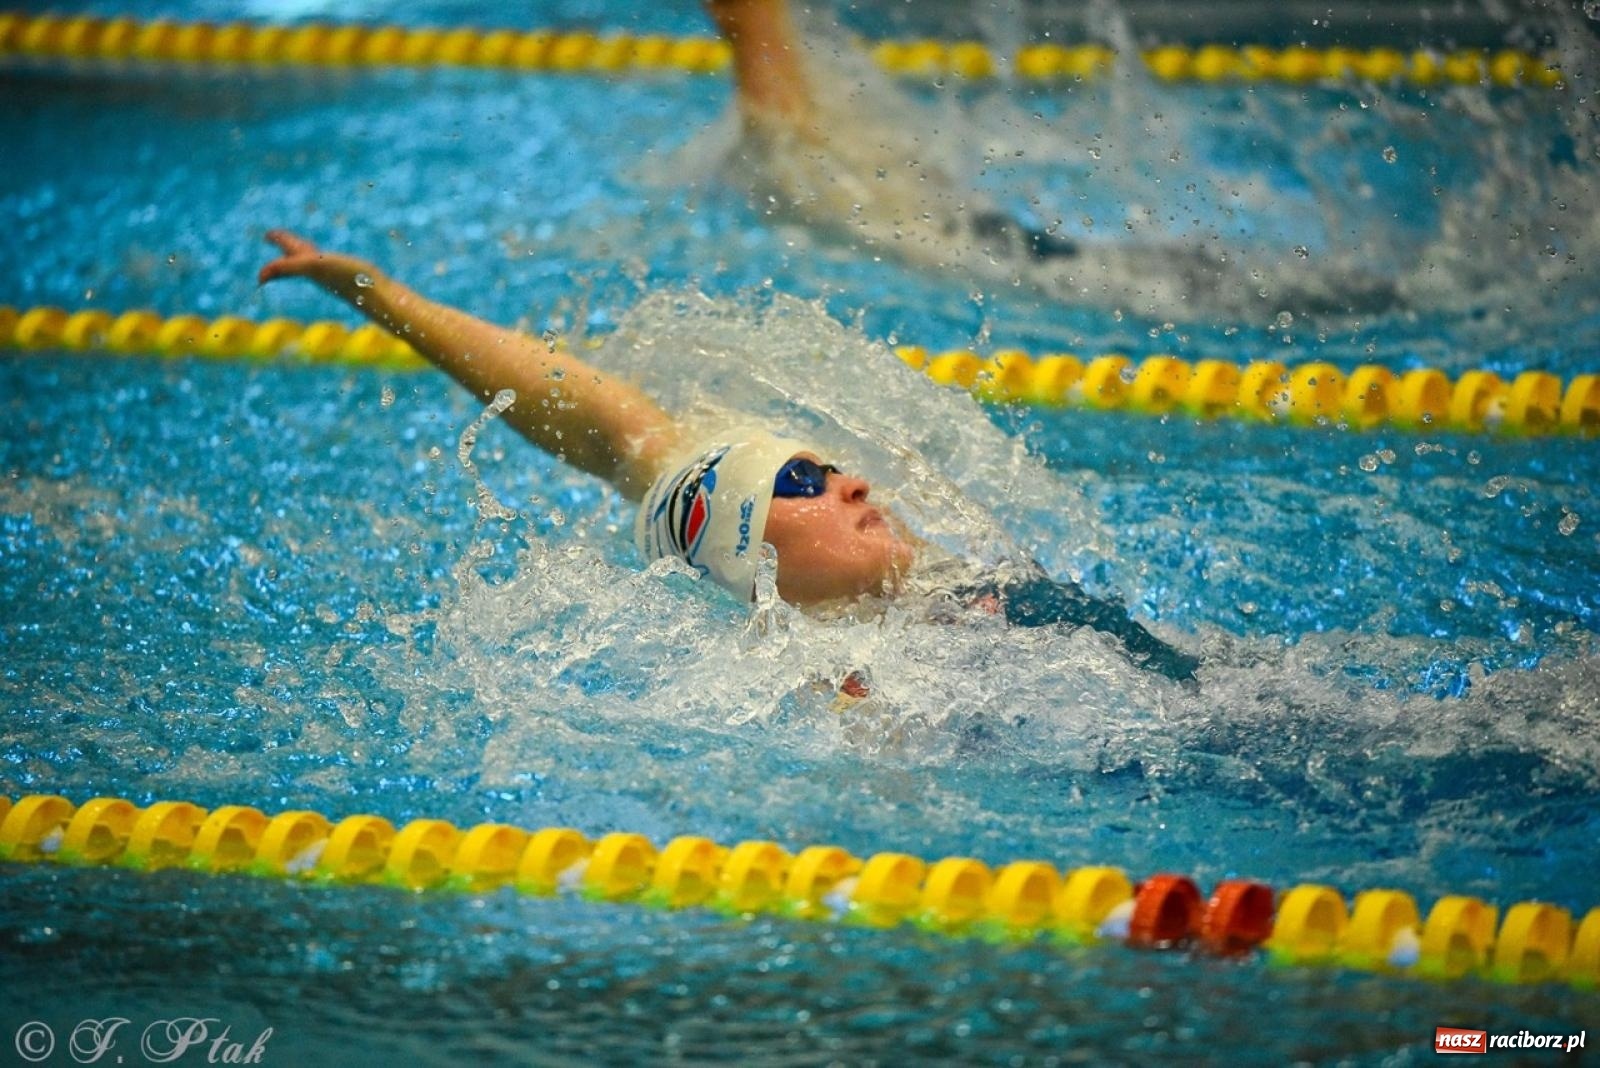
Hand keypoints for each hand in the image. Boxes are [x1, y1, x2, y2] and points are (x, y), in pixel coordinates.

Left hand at [258, 229, 379, 297]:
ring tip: (302, 245)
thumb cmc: (348, 279)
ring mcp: (336, 275)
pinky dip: (327, 257)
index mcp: (308, 267)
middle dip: (286, 245)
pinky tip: (334, 260)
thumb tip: (260, 277)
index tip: (266, 237)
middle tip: (274, 235)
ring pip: (314, 260)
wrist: (381, 295)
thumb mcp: (313, 266)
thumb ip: (287, 268)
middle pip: (297, 256)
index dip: (277, 246)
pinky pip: (333, 264)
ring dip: (304, 250)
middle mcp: (320, 272)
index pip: (286, 258)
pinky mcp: (353, 277)